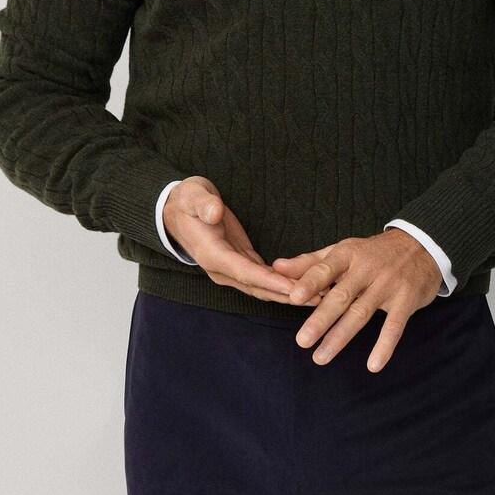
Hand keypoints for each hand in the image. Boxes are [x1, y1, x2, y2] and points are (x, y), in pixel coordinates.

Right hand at [162, 177, 323, 305]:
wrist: (175, 208)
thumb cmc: (186, 199)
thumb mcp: (192, 195)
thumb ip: (204, 204)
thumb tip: (215, 212)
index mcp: (212, 255)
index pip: (246, 273)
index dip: (271, 283)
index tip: (295, 289)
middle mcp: (221, 268)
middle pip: (258, 287)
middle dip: (288, 295)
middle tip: (319, 299)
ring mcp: (230, 268)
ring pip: (262, 287)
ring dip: (289, 294)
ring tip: (320, 298)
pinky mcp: (239, 262)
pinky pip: (263, 278)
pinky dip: (282, 285)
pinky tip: (303, 286)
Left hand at [270, 228, 442, 371]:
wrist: (422, 245)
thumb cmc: (374, 252)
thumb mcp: (344, 250)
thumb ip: (310, 262)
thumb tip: (276, 267)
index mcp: (349, 254)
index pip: (326, 268)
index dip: (309, 282)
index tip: (293, 298)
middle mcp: (367, 268)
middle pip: (341, 296)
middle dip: (321, 319)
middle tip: (302, 340)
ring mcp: (388, 285)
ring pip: (361, 313)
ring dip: (341, 337)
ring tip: (320, 357)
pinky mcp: (406, 300)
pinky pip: (395, 326)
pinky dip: (384, 346)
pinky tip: (373, 365)